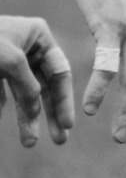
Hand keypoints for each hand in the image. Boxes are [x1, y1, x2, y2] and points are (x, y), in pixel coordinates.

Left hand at [0, 15, 72, 147]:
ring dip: (27, 119)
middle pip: (45, 85)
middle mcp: (26, 45)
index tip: (67, 125)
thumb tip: (36, 112)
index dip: (64, 99)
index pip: (59, 71)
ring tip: (29, 142)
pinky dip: (2, 107)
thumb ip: (29, 89)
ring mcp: (8, 58)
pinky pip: (3, 93)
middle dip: (50, 114)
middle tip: (59, 140)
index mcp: (37, 35)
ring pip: (24, 94)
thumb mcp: (11, 62)